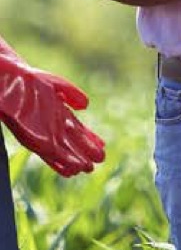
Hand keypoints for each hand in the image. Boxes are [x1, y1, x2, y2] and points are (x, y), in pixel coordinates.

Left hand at [0, 51, 105, 176]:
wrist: (9, 81)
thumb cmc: (29, 80)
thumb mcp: (56, 84)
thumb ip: (73, 94)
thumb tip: (86, 106)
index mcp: (58, 113)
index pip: (77, 129)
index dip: (89, 138)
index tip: (102, 146)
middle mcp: (51, 126)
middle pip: (71, 142)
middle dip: (85, 151)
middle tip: (100, 160)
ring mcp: (42, 133)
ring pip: (62, 151)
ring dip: (74, 161)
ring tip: (87, 169)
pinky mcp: (33, 139)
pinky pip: (50, 154)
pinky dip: (61, 162)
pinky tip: (72, 169)